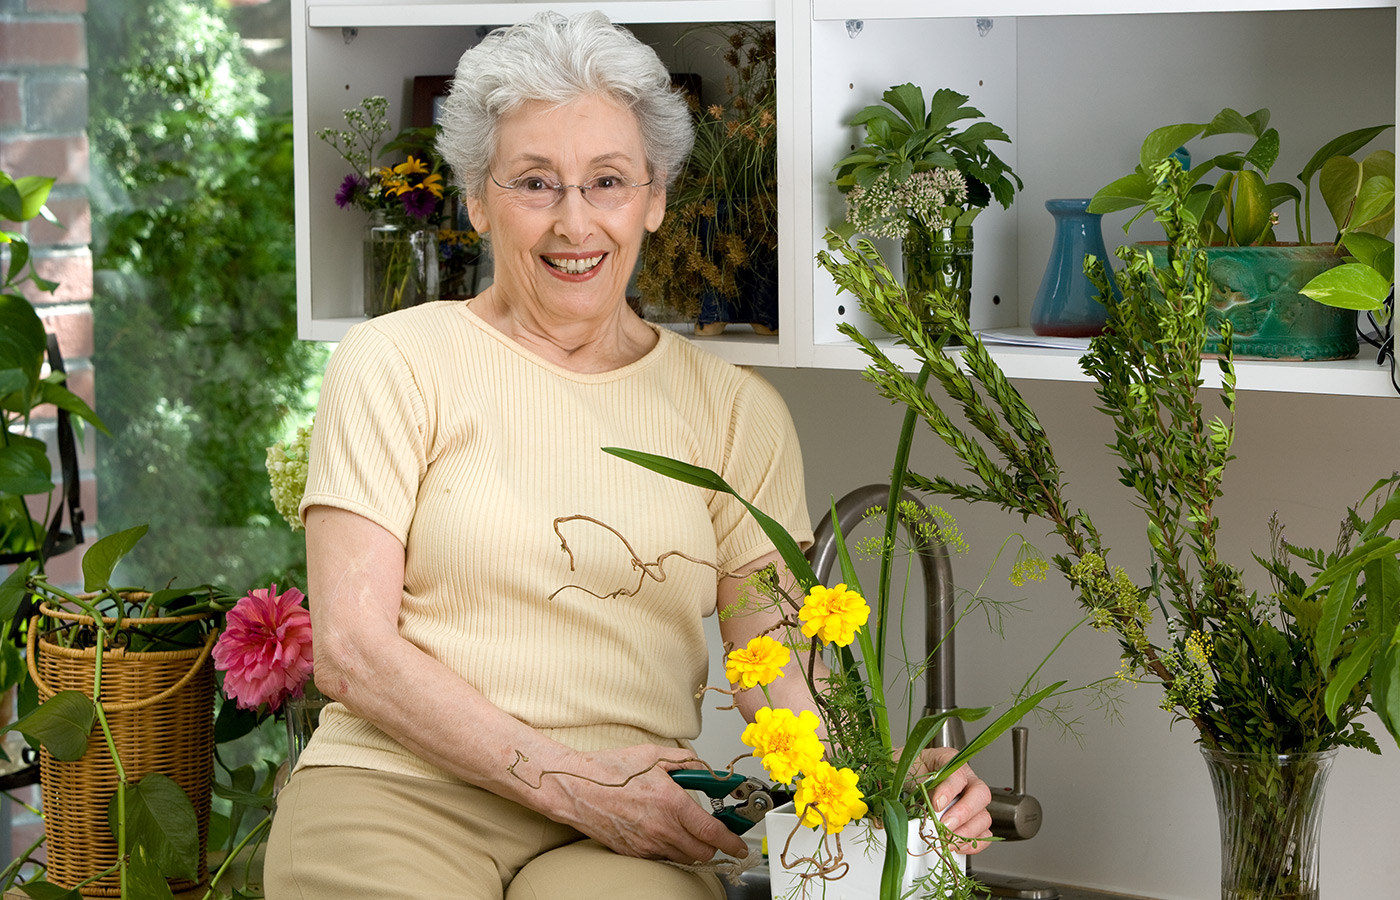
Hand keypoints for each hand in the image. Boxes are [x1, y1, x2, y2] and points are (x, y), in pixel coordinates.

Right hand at [544, 744, 749, 864]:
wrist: (575, 788)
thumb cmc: (608, 770)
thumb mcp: (652, 756)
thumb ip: (684, 762)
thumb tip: (704, 768)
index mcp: (671, 803)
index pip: (712, 832)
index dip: (731, 841)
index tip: (739, 844)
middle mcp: (662, 829)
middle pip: (702, 852)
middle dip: (712, 845)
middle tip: (712, 831)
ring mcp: (647, 844)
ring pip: (683, 857)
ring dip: (691, 847)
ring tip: (684, 828)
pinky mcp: (633, 852)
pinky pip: (661, 856)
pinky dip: (669, 848)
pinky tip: (662, 830)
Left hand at [910, 747, 992, 853]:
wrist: (899, 779)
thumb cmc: (904, 772)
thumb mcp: (903, 768)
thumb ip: (909, 779)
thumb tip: (919, 799)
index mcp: (950, 762)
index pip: (959, 774)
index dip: (950, 790)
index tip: (936, 804)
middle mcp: (966, 781)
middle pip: (980, 795)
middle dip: (963, 813)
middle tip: (945, 825)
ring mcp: (971, 802)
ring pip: (983, 817)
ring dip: (967, 832)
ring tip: (947, 840)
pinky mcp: (970, 821)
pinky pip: (982, 834)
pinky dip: (972, 843)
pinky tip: (956, 845)